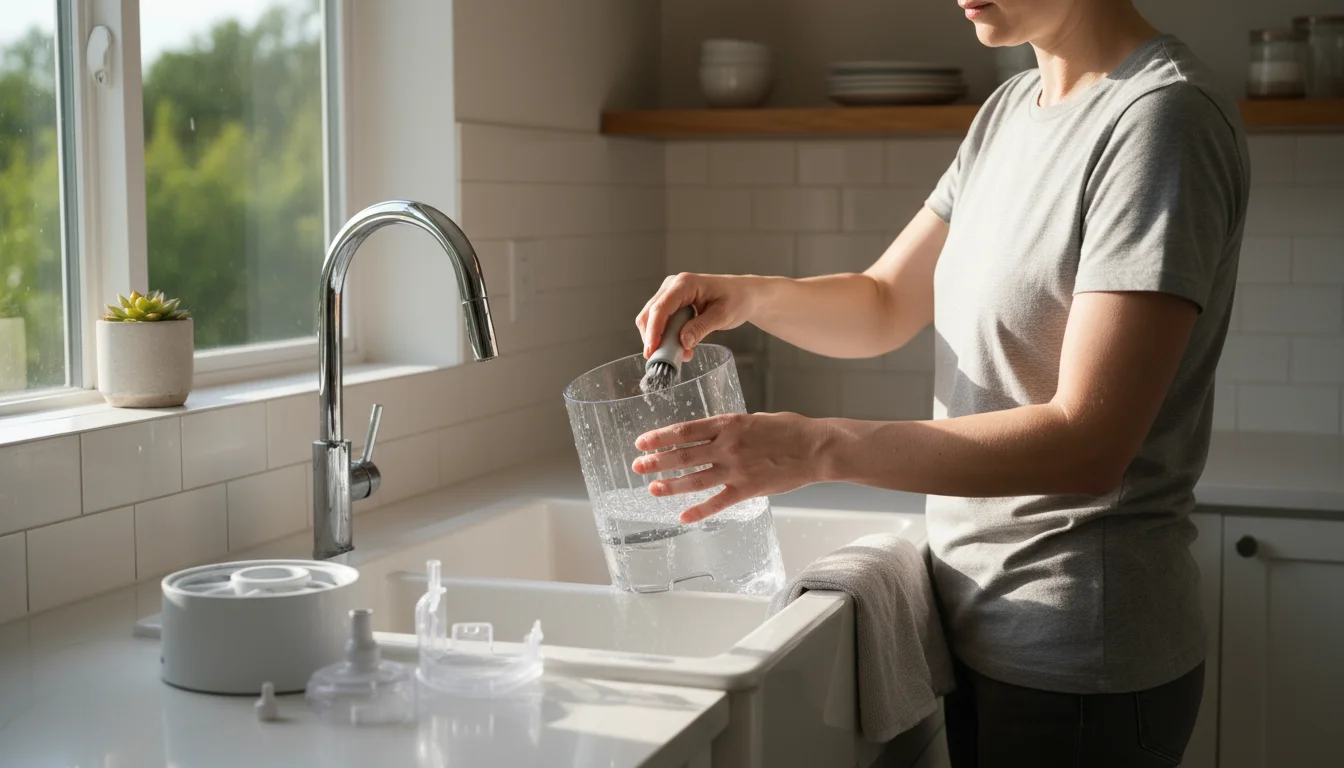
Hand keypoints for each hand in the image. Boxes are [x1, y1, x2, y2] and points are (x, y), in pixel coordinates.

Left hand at [630, 412, 830, 522]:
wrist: (816, 448)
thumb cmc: (790, 429)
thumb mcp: (755, 419)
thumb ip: (730, 427)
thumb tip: (710, 434)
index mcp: (728, 424)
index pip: (684, 430)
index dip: (660, 437)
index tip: (642, 442)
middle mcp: (727, 446)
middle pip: (682, 455)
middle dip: (656, 462)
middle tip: (638, 466)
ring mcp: (736, 469)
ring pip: (694, 479)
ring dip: (670, 486)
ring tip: (653, 489)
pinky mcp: (748, 489)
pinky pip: (717, 502)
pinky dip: (699, 511)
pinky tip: (683, 516)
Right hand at [636, 273, 761, 360]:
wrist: (744, 294)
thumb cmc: (737, 299)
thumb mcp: (723, 315)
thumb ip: (702, 327)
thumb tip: (683, 342)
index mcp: (685, 284)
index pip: (661, 308)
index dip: (654, 331)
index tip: (652, 351)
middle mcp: (672, 286)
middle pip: (650, 314)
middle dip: (654, 338)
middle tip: (666, 360)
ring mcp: (670, 294)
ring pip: (652, 319)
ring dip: (661, 340)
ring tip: (681, 354)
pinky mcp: (671, 303)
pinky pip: (661, 322)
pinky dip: (667, 337)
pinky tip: (682, 347)